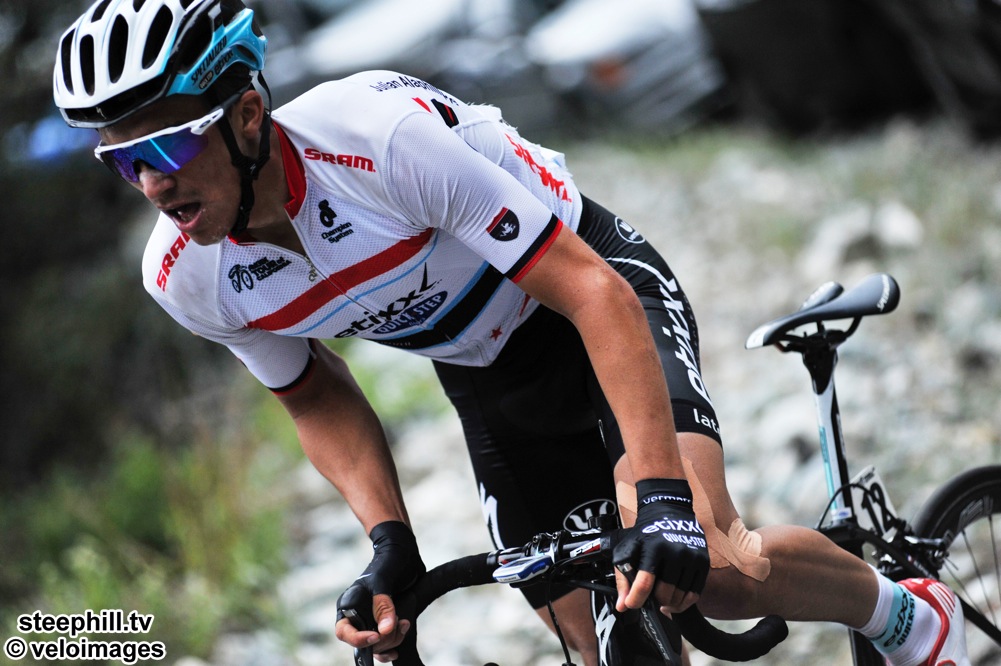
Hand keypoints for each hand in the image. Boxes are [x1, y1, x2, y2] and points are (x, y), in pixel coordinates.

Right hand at [335, 521, 424, 661]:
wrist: (405, 553)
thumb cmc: (389, 560)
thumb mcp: (384, 580)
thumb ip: (383, 605)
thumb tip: (384, 631)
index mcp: (349, 604)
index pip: (344, 631)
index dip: (359, 638)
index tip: (377, 635)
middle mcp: (357, 615)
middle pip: (363, 642)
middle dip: (382, 638)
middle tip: (398, 624)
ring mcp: (371, 620)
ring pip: (376, 645)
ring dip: (392, 640)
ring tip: (404, 624)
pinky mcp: (384, 622)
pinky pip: (384, 644)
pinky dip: (393, 644)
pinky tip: (401, 638)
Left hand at [612, 478, 708, 613]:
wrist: (670, 513)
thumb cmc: (646, 534)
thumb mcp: (628, 549)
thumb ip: (623, 578)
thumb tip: (623, 606)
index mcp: (653, 547)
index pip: (645, 582)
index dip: (636, 599)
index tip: (632, 605)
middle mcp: (675, 552)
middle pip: (664, 593)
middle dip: (654, 601)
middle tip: (649, 598)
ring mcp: (692, 558)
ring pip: (680, 597)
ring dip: (668, 604)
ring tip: (661, 600)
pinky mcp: (703, 563)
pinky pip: (695, 594)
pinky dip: (683, 603)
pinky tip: (674, 601)